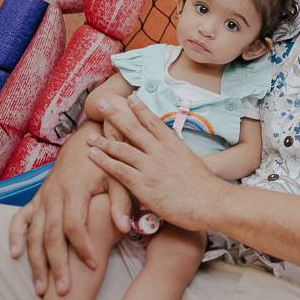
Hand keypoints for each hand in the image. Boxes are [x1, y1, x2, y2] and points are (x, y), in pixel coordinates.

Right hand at [7, 117, 131, 296]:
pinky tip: (15, 254)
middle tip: (63, 289)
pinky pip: (22, 218)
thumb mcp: (119, 176)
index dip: (83, 246)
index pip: (75, 225)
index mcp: (75, 189)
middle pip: (51, 236)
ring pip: (34, 233)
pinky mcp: (38, 196)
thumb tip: (125, 227)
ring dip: (36, 261)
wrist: (89, 135)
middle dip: (57, 264)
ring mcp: (44, 196)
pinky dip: (16, 235)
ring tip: (41, 286)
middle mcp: (54, 194)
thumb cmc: (108, 157)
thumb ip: (121, 202)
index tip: (94, 264)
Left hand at [86, 94, 222, 230]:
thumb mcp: (192, 162)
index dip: (140, 109)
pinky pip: (118, 170)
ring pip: (121, 149)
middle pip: (133, 129)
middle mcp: (160, 151)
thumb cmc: (205, 187)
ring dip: (103, 140)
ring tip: (89, 134)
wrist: (209, 201)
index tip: (131, 97)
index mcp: (174, 144)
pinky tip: (92, 155)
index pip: (153, 122)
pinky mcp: (143, 184)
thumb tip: (173, 157)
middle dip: (115, 115)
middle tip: (101, 104)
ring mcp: (150, 167)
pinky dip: (104, 161)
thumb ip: (178, 157)